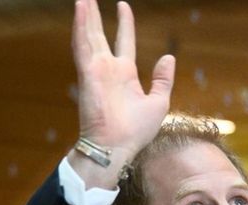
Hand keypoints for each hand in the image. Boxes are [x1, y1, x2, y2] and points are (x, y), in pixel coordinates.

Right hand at [71, 0, 174, 160]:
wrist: (118, 148)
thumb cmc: (136, 132)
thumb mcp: (158, 102)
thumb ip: (162, 79)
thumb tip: (168, 58)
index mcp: (125, 74)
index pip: (124, 41)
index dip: (124, 23)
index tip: (123, 6)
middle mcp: (108, 69)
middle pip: (100, 35)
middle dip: (95, 16)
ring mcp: (96, 70)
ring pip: (89, 35)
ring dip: (85, 16)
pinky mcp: (88, 73)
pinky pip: (82, 45)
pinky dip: (79, 26)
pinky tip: (79, 9)